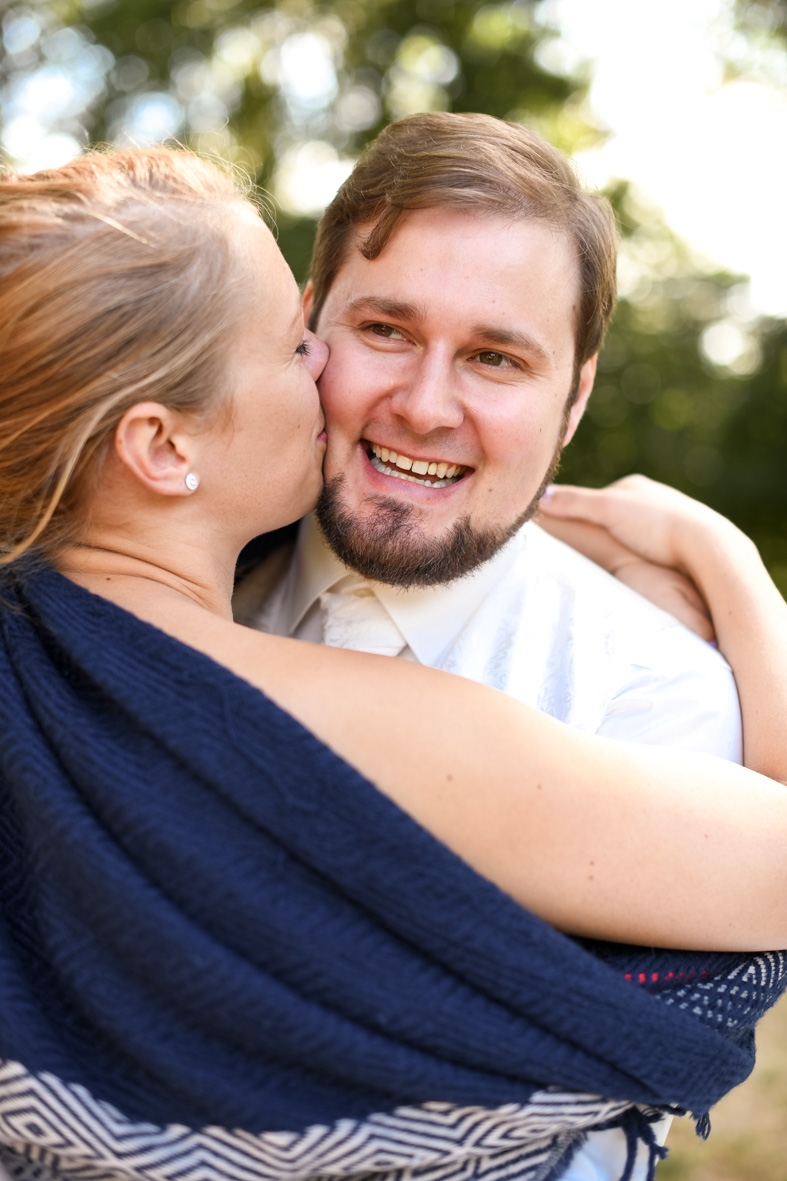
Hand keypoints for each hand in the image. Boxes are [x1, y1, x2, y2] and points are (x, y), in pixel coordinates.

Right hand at [537, 476, 719, 640]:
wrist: (705, 546)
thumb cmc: (655, 525)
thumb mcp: (606, 510)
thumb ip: (573, 503)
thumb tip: (538, 497)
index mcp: (634, 486)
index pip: (597, 499)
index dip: (580, 517)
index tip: (566, 536)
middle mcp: (654, 498)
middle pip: (616, 516)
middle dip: (603, 533)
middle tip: (588, 555)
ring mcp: (670, 519)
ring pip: (635, 534)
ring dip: (624, 547)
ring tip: (613, 567)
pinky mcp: (682, 542)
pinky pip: (652, 548)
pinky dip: (642, 557)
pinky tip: (640, 571)